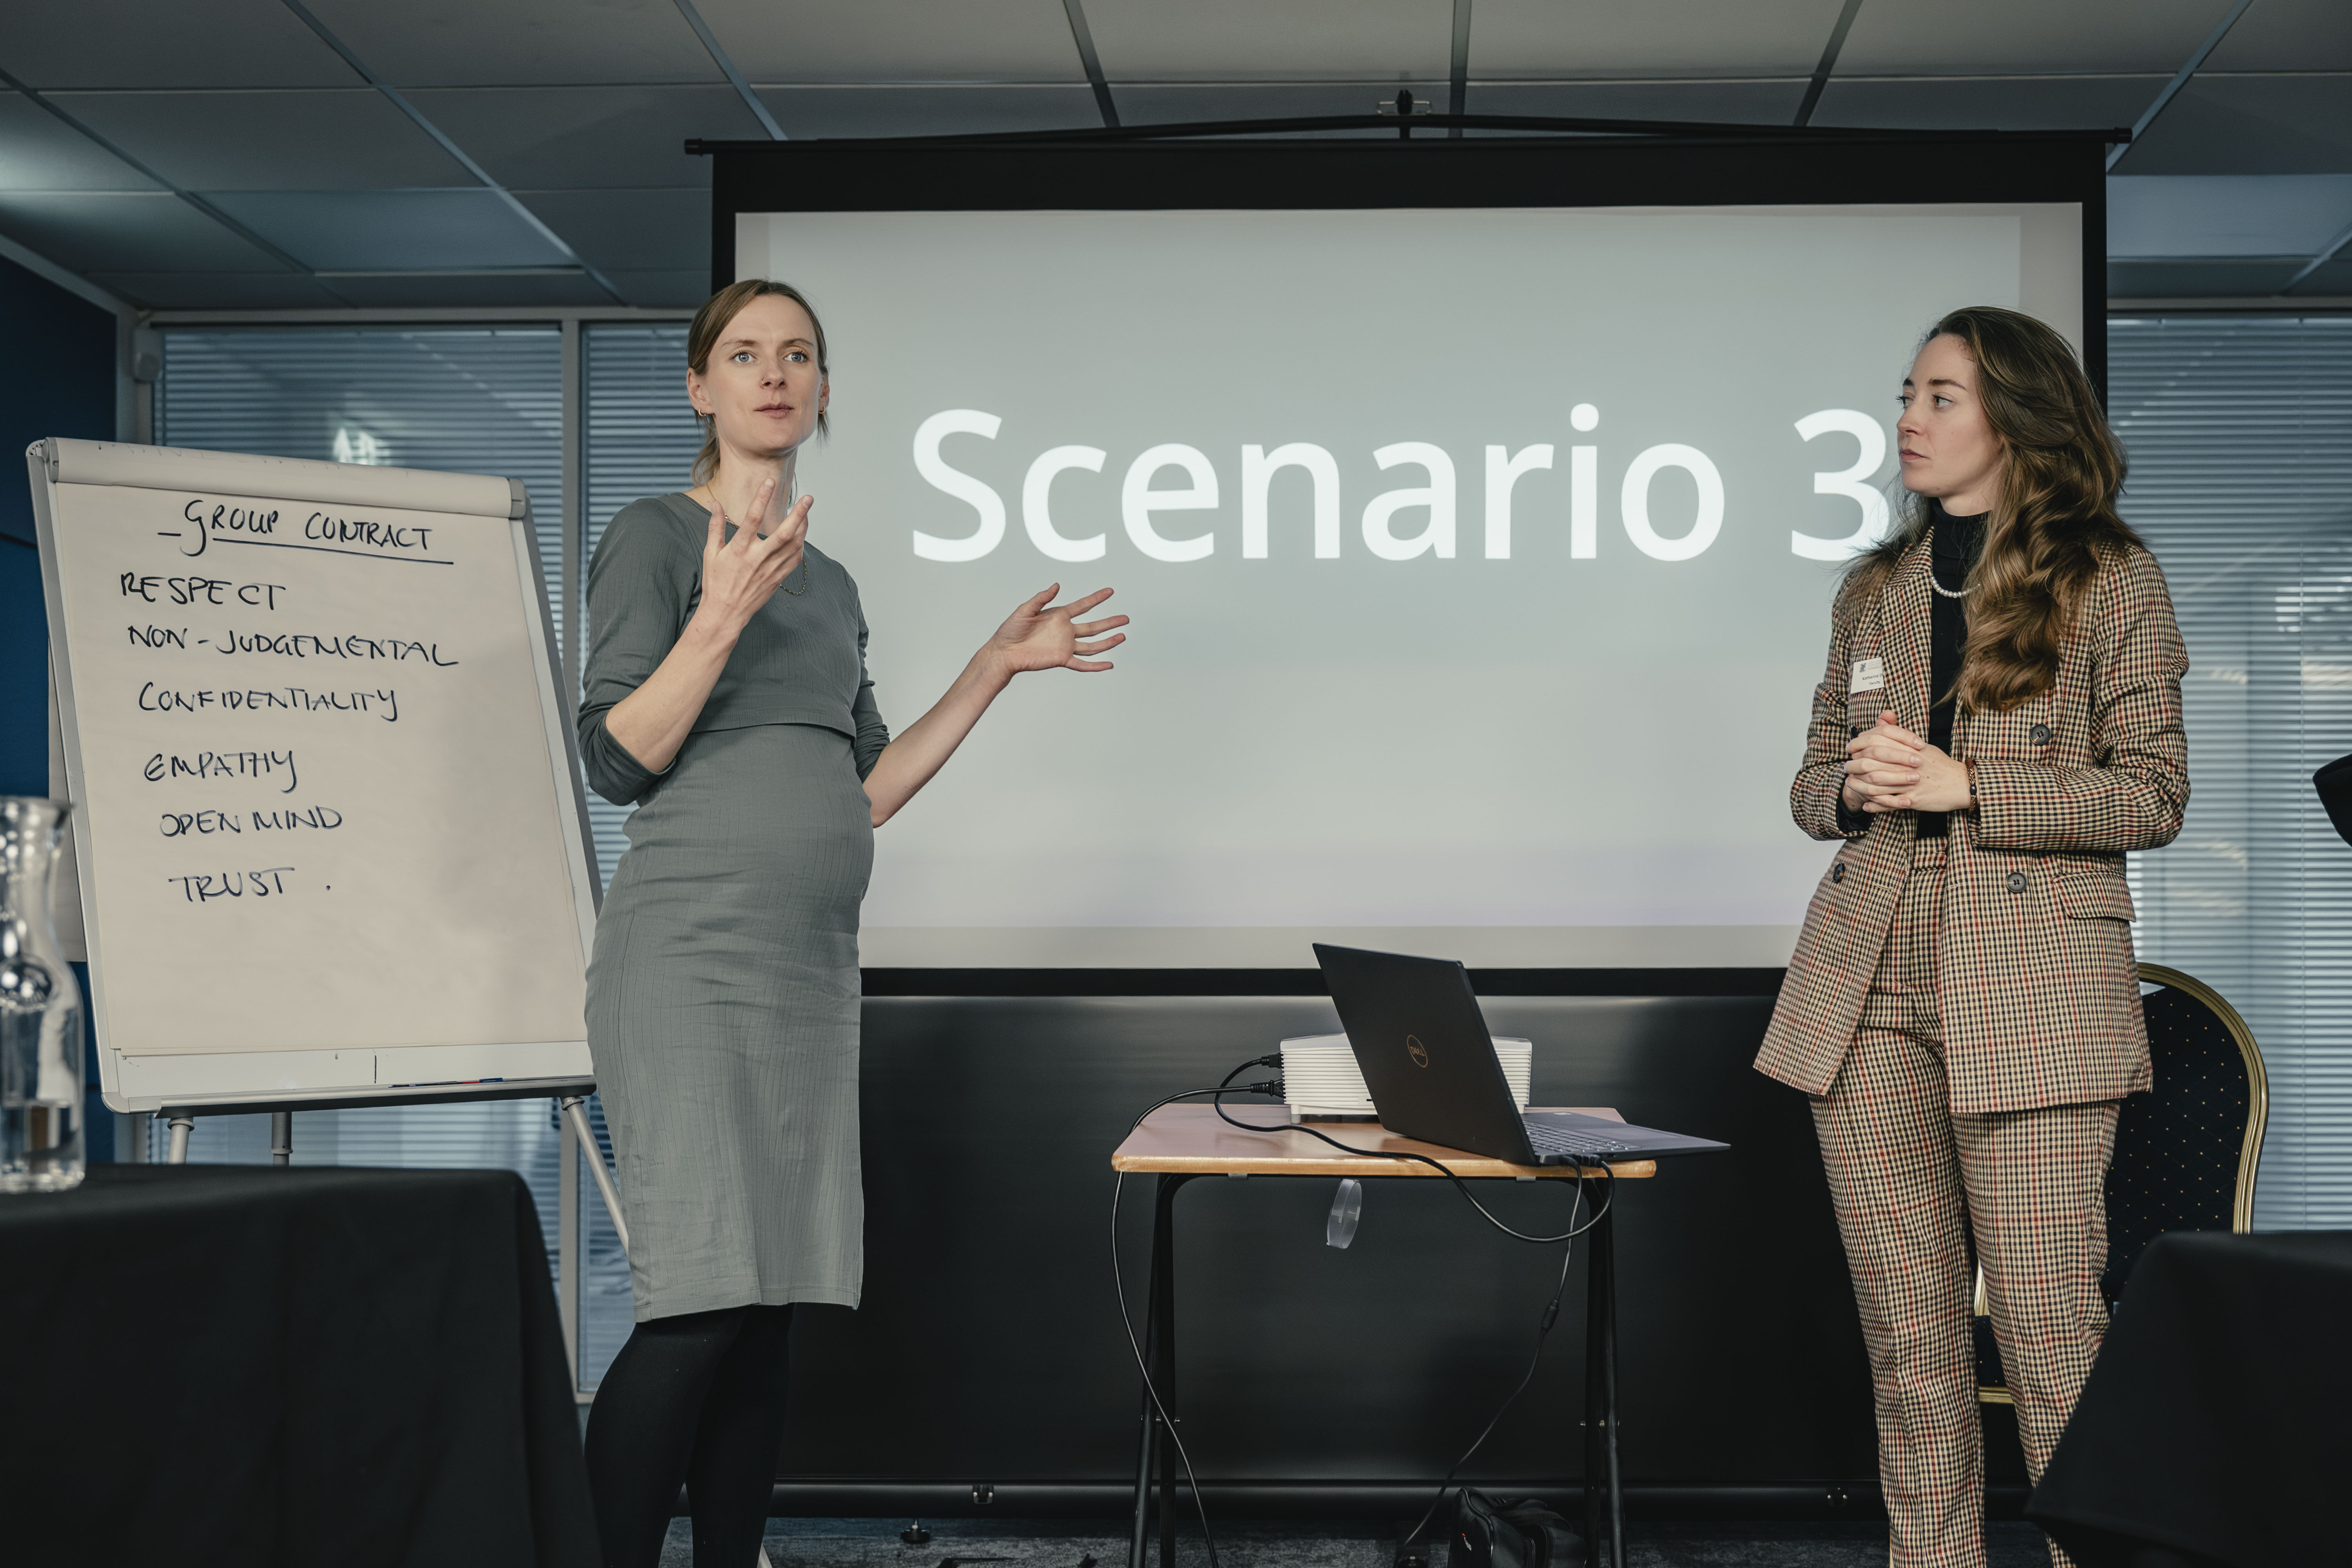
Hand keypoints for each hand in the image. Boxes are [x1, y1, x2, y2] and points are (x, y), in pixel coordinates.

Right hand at [690, 479, 808, 642]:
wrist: (726, 613)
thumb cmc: (716, 582)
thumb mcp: (711, 553)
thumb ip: (715, 526)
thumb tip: (714, 504)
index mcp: (739, 550)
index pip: (752, 519)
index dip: (761, 498)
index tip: (769, 481)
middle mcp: (757, 559)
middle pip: (783, 533)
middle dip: (798, 514)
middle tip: (808, 498)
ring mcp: (770, 570)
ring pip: (794, 545)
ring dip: (803, 527)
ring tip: (807, 512)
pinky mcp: (778, 578)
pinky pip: (794, 560)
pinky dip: (800, 545)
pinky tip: (801, 534)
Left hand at [983, 584, 1128, 676]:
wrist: (1004, 652)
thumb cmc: (1011, 630)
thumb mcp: (1025, 610)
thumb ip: (1041, 598)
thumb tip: (1056, 586)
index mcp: (1058, 616)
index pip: (1082, 606)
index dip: (1096, 598)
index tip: (1110, 591)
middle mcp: (1065, 631)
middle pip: (1093, 626)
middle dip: (1109, 622)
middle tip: (1125, 618)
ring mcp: (1065, 646)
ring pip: (1092, 645)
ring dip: (1107, 642)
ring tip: (1122, 637)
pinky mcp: (1061, 659)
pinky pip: (1082, 664)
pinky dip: (1096, 666)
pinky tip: (1109, 665)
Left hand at [1845, 711, 1970, 813]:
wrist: (1962, 784)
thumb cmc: (1939, 765)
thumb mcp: (1921, 746)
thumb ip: (1900, 734)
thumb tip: (1882, 718)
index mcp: (1911, 747)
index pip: (1879, 738)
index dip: (1861, 742)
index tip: (1852, 747)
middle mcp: (1908, 763)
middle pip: (1872, 761)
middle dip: (1855, 764)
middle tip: (1847, 767)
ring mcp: (1910, 782)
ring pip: (1876, 783)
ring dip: (1860, 785)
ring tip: (1851, 784)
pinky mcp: (1913, 799)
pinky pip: (1888, 803)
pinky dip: (1874, 805)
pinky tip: (1866, 805)